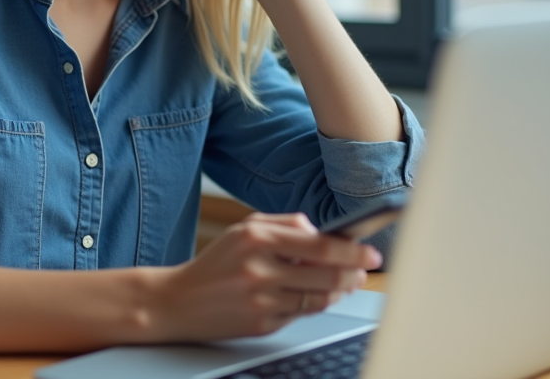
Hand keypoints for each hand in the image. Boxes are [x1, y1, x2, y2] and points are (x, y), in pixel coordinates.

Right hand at [147, 212, 380, 340]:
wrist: (178, 301)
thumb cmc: (216, 263)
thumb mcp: (244, 229)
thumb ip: (285, 224)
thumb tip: (322, 231)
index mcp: (257, 238)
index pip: (319, 244)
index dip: (351, 249)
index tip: (371, 251)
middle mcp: (259, 269)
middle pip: (326, 274)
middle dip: (353, 272)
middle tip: (366, 269)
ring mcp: (261, 299)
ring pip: (318, 298)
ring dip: (338, 291)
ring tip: (345, 283)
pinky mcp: (261, 324)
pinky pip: (301, 314)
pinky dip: (313, 304)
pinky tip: (315, 296)